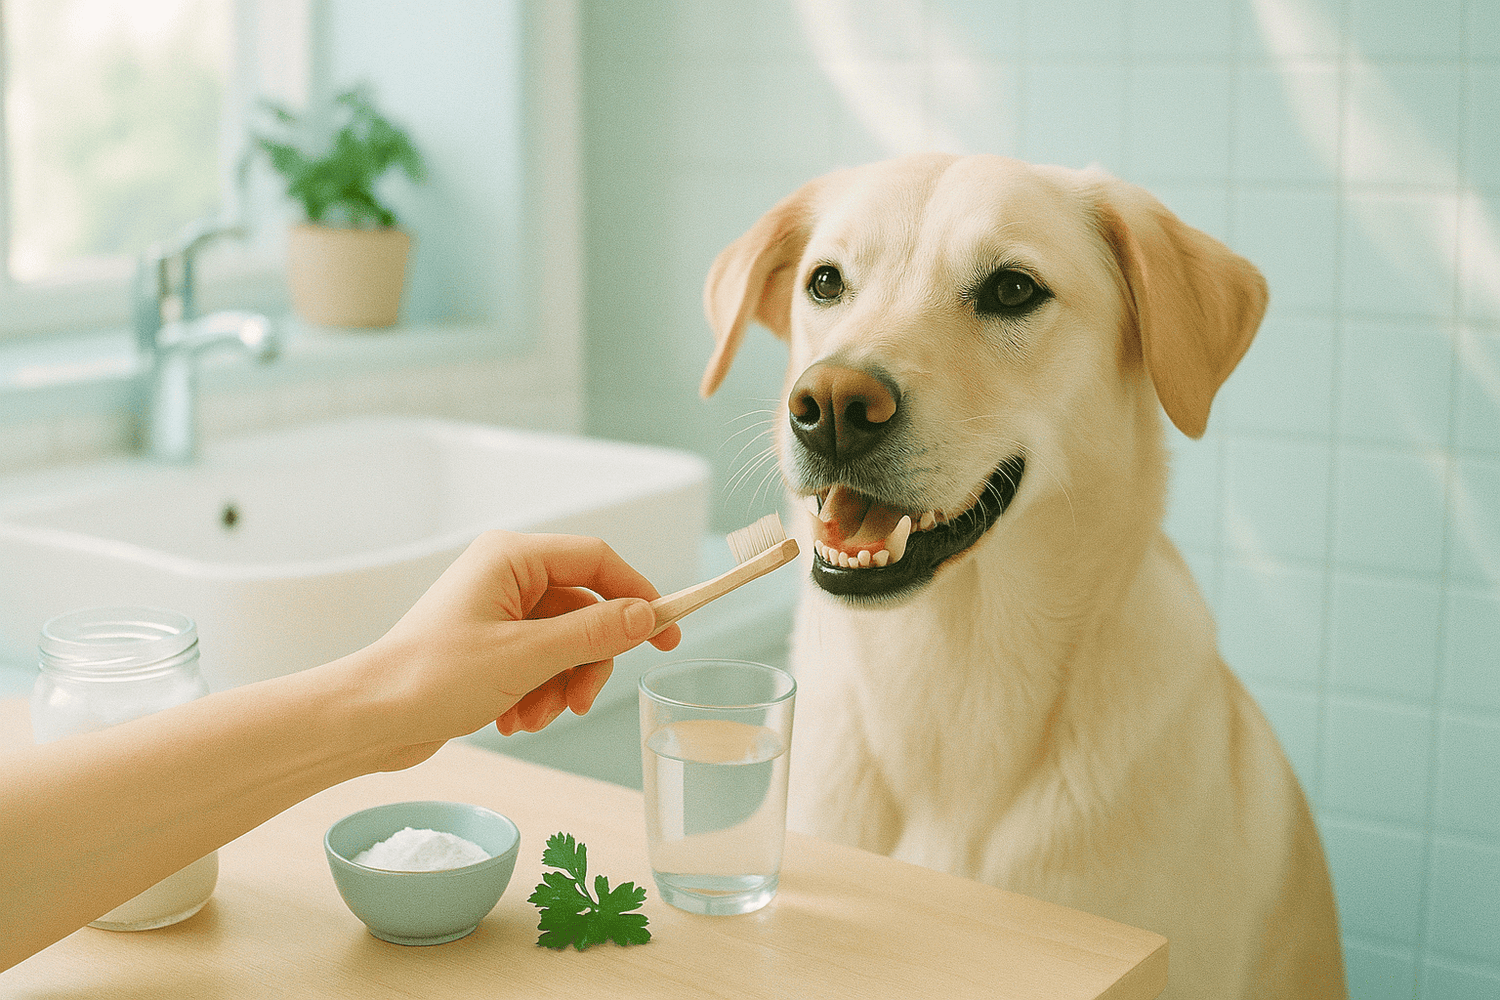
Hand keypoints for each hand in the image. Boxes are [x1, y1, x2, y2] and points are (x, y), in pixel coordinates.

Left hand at [359, 531, 680, 766]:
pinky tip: (512, 720)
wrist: (368, 719)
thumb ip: (593, 633)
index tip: (666, 634)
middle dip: (587, 661)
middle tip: (579, 701)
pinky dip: (537, 694)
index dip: (637, 594)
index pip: (598, 560)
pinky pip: (541, 664)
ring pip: (566, 644)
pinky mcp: (490, 647)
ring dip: (560, 686)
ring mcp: (497, 612)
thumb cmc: (430, 678)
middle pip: (586, 609)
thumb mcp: (526, 657)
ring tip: (529, 718)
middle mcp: (507, 576)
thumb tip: (646, 615)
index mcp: (512, 558)